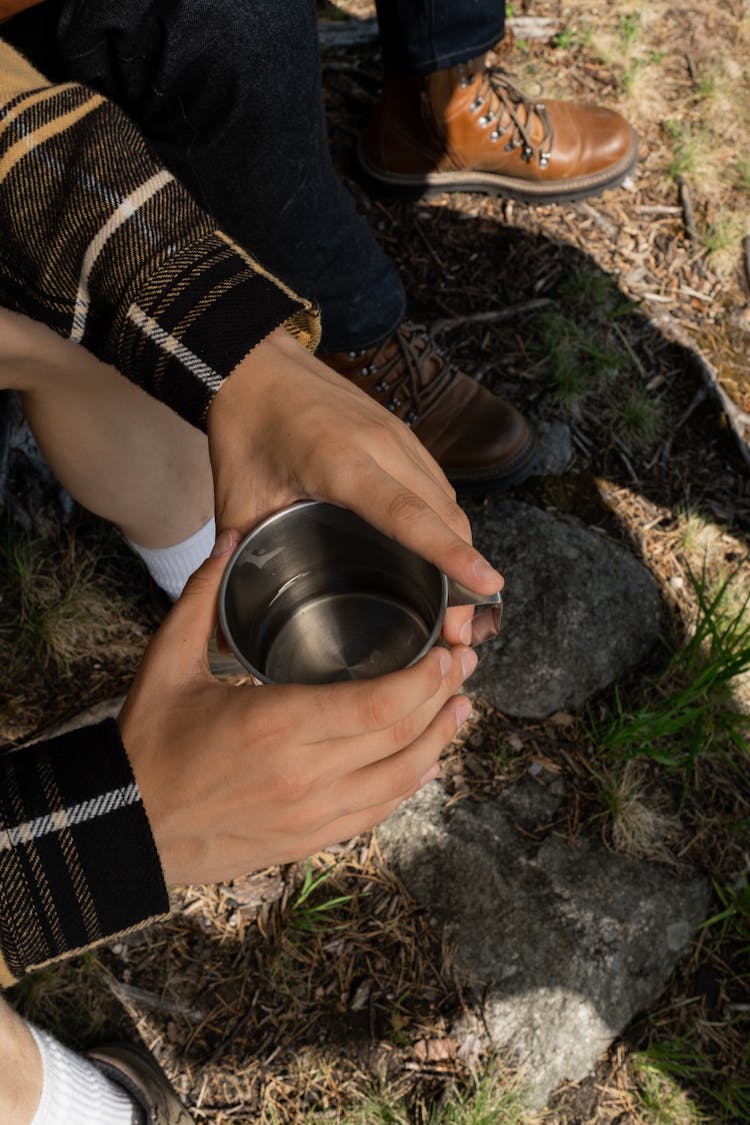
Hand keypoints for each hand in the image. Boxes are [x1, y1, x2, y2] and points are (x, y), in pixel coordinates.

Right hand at [118, 532, 476, 885]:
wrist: (122, 827)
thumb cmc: (147, 742)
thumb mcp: (167, 662)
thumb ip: (204, 597)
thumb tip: (230, 537)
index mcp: (277, 723)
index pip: (380, 703)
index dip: (427, 679)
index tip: (448, 653)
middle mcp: (305, 773)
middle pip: (401, 736)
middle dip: (443, 699)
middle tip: (466, 668)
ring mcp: (311, 814)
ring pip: (399, 779)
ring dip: (439, 743)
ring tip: (461, 710)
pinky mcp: (307, 839)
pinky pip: (375, 812)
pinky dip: (408, 784)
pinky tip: (425, 762)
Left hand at [205, 328, 502, 646]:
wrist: (254, 361)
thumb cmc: (245, 427)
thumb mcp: (234, 499)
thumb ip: (232, 564)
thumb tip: (219, 629)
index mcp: (340, 462)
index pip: (408, 515)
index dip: (449, 553)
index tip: (488, 584)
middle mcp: (382, 446)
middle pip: (444, 517)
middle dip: (465, 575)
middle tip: (462, 632)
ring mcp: (399, 437)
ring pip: (448, 503)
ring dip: (462, 551)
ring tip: (460, 606)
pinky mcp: (402, 434)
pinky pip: (438, 486)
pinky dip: (447, 525)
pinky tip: (441, 557)